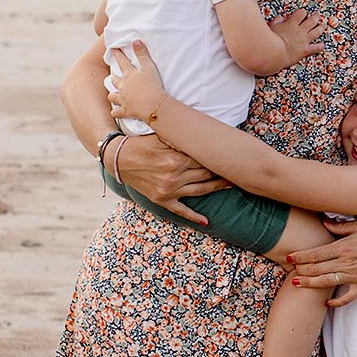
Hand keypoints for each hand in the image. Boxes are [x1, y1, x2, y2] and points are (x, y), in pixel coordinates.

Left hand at [108, 41, 163, 122]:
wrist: (153, 106)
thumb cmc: (153, 86)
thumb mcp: (149, 68)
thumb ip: (142, 54)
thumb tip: (135, 41)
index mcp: (130, 75)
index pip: (122, 62)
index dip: (117, 54)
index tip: (112, 48)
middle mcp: (123, 87)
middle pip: (115, 80)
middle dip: (113, 76)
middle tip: (113, 74)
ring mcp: (123, 100)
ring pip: (112, 96)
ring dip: (112, 95)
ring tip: (113, 94)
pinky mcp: (126, 111)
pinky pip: (117, 112)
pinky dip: (115, 111)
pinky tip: (115, 111)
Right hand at [113, 132, 228, 222]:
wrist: (118, 159)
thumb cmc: (140, 144)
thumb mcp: (160, 136)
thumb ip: (180, 138)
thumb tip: (202, 134)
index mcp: (176, 159)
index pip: (204, 157)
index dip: (218, 155)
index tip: (231, 153)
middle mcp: (175, 176)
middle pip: (205, 173)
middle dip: (222, 170)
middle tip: (238, 168)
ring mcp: (169, 190)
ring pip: (200, 191)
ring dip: (217, 188)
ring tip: (232, 184)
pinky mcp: (162, 200)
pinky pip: (181, 211)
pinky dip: (194, 217)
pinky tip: (207, 222)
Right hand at [270, 9, 325, 65]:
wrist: (274, 53)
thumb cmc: (271, 40)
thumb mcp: (272, 26)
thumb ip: (277, 20)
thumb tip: (282, 18)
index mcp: (292, 23)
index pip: (301, 13)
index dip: (303, 12)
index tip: (303, 13)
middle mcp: (300, 31)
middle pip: (312, 20)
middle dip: (316, 16)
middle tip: (318, 15)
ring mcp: (304, 40)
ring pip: (317, 31)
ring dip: (321, 27)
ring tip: (323, 25)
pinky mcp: (305, 50)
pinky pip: (316, 47)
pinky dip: (320, 46)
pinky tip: (322, 45)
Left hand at [287, 219, 356, 307]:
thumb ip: (341, 226)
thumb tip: (324, 222)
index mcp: (345, 247)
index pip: (316, 254)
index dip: (300, 256)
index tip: (289, 257)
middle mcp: (347, 263)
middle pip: (318, 269)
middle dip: (301, 270)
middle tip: (290, 271)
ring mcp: (356, 276)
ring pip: (327, 282)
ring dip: (311, 284)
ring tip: (298, 284)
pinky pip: (348, 297)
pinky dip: (337, 302)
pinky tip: (327, 302)